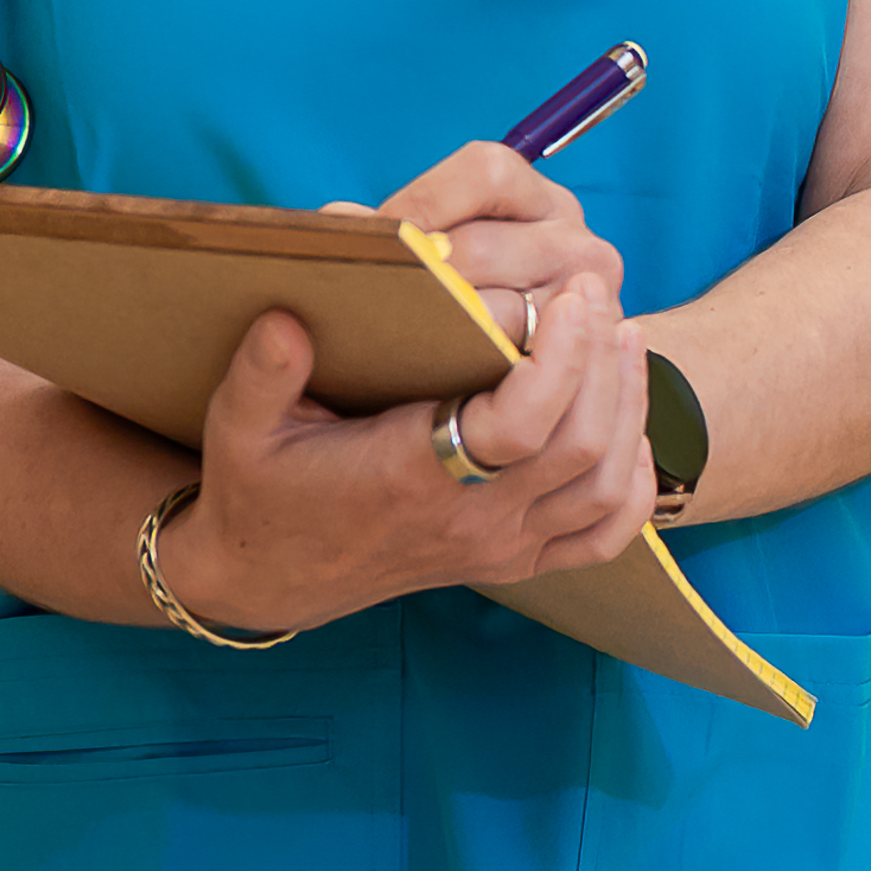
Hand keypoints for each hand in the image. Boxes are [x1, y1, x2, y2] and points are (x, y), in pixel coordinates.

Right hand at [159, 169, 654, 631]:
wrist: (267, 578)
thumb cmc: (258, 492)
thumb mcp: (237, 428)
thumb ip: (260, 374)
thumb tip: (287, 317)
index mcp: (410, 480)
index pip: (520, 428)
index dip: (562, 358)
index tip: (567, 295)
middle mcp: (468, 520)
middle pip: (581, 447)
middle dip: (603, 361)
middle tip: (596, 292)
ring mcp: (497, 547)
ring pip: (602, 486)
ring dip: (627, 407)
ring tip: (622, 335)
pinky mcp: (511, 562)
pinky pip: (603, 536)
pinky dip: (633, 484)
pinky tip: (630, 429)